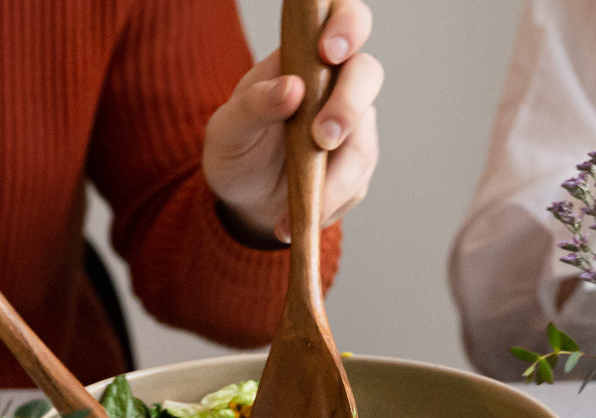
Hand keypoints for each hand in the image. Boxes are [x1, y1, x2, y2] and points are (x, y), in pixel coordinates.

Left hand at [202, 0, 381, 244]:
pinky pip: (355, 185)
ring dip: (336, 176)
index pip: (342, 21)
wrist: (243, 202)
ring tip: (300, 204)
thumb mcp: (228, 128)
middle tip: (322, 137)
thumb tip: (291, 88)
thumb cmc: (237, 150)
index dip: (346, 26)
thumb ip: (254, 104)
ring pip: (364, 142)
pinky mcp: (355, 171)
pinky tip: (296, 218)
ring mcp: (352, 130)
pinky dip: (327, 205)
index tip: (329, 51)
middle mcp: (337, 87)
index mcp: (306, 59)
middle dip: (348, 105)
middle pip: (367, 75)